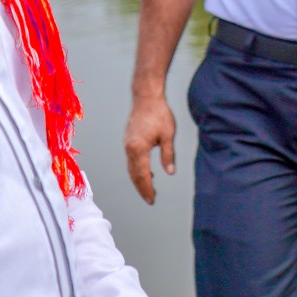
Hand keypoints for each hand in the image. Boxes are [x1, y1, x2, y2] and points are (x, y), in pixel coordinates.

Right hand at [125, 90, 176, 204]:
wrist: (146, 97)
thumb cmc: (158, 113)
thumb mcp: (167, 135)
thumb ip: (168, 155)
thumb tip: (170, 172)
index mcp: (139, 149)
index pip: (143, 175)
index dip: (147, 189)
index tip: (152, 199)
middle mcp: (129, 148)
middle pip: (134, 174)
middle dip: (141, 188)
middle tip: (149, 199)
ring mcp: (127, 144)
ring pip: (130, 168)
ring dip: (138, 180)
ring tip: (148, 189)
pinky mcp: (127, 140)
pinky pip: (130, 160)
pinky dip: (136, 169)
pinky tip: (145, 171)